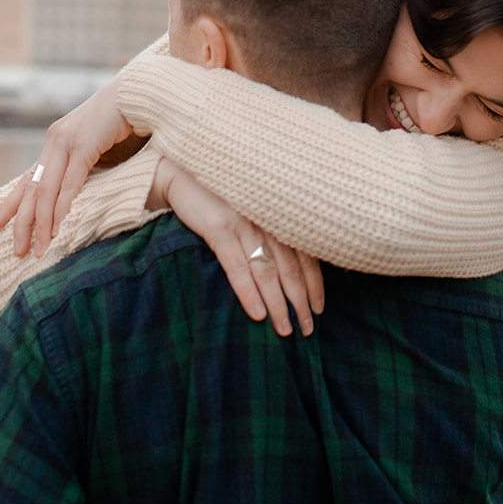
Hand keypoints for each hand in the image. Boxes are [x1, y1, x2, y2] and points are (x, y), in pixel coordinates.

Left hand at [0, 80, 134, 255]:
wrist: (138, 94)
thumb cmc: (124, 123)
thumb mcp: (99, 149)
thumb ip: (86, 167)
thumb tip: (80, 195)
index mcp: (55, 143)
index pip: (28, 178)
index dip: (11, 203)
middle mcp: (54, 142)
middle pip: (31, 189)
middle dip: (22, 222)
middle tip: (15, 250)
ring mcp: (66, 142)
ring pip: (46, 190)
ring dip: (41, 223)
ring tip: (37, 248)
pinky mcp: (84, 145)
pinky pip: (70, 183)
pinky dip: (61, 207)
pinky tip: (56, 227)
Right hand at [157, 160, 324, 335]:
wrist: (183, 174)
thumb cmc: (222, 196)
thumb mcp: (254, 211)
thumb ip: (272, 232)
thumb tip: (292, 270)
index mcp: (280, 216)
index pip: (307, 256)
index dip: (315, 284)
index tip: (320, 309)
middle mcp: (269, 219)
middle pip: (291, 268)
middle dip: (301, 302)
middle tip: (308, 329)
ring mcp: (245, 223)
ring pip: (268, 271)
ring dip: (278, 304)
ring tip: (285, 329)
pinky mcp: (219, 228)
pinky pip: (237, 266)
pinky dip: (248, 292)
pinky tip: (257, 314)